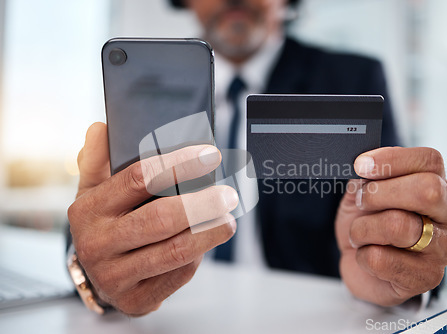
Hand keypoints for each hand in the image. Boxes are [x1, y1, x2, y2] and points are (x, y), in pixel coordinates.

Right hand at [68, 123, 237, 315]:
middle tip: (228, 193)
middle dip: (202, 202)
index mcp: (89, 209)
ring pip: (175, 250)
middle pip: (161, 218)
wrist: (99, 274)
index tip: (210, 154)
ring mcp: (115, 276)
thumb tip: (101, 128)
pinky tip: (207, 240)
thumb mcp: (94, 190)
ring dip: (210, 231)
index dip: (179, 164)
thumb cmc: (106, 223)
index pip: (139, 179)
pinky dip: (199, 255)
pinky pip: (178, 273)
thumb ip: (98, 159)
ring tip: (229, 218)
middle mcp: (97, 243)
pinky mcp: (136, 299)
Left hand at [335, 147, 446, 305]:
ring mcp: (441, 249)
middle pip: (427, 190)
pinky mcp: (426, 278)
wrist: (360, 265)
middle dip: (379, 193)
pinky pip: (382, 259)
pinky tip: (367, 256)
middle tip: (361, 202)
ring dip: (363, 228)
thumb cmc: (366, 223)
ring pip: (399, 226)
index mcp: (437, 186)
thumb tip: (362, 164)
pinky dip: (362, 255)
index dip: (392, 159)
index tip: (360, 166)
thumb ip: (365, 177)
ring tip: (359, 233)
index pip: (430, 160)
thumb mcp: (361, 193)